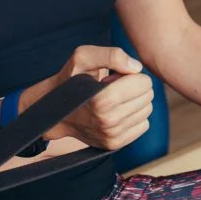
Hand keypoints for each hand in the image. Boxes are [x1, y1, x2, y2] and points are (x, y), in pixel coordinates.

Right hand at [28, 45, 152, 151]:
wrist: (53, 111)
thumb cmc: (70, 79)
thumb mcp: (83, 57)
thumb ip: (112, 55)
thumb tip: (137, 68)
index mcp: (103, 99)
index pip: (144, 83)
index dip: (133, 75)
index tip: (115, 76)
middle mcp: (109, 121)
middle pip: (148, 97)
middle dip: (135, 88)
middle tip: (114, 87)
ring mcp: (112, 135)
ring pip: (147, 111)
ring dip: (134, 102)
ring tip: (113, 99)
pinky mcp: (114, 144)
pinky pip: (143, 125)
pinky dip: (134, 116)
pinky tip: (116, 112)